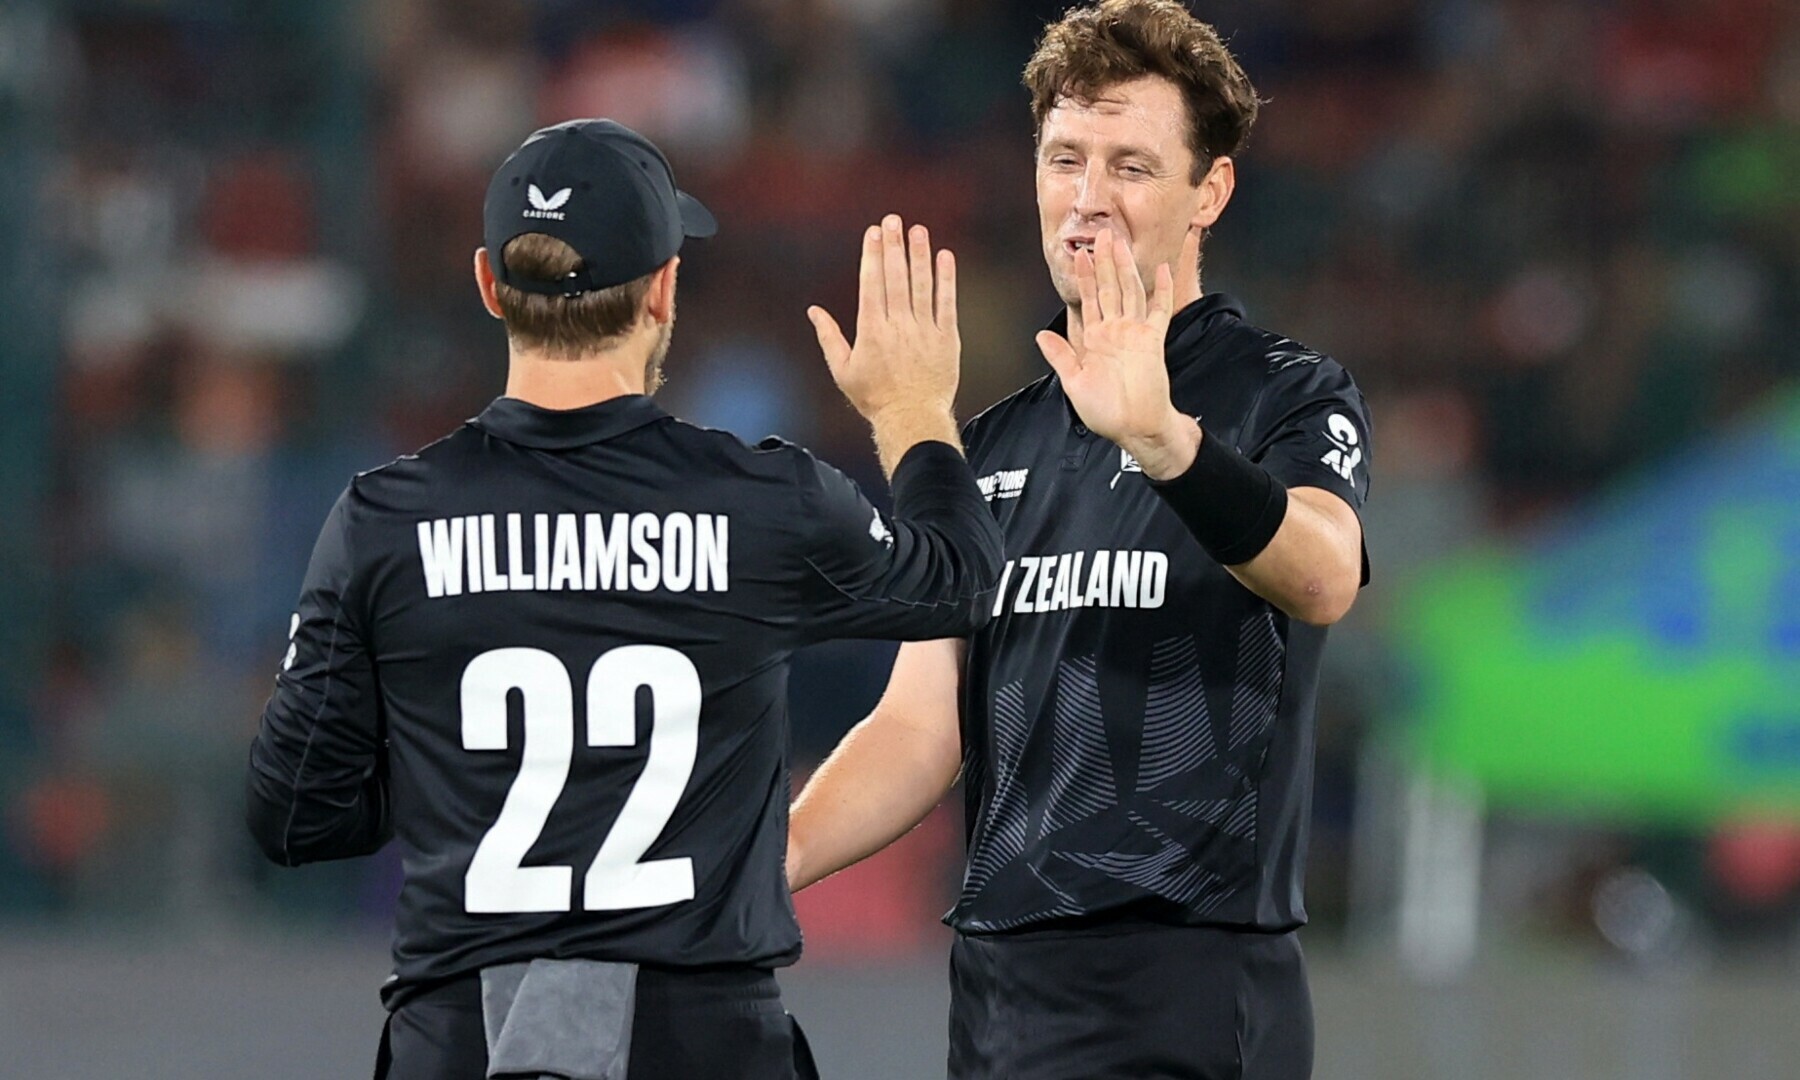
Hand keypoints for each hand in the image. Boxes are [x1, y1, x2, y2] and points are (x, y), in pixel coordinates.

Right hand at [808, 215, 959, 424]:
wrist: (912, 419)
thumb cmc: (874, 398)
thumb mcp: (843, 370)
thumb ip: (828, 337)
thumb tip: (813, 310)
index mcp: (871, 331)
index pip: (871, 284)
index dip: (872, 255)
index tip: (874, 232)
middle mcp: (898, 326)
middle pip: (895, 278)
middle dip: (893, 246)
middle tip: (893, 220)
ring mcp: (924, 331)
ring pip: (921, 286)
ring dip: (919, 255)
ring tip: (918, 230)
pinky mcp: (947, 339)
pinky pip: (947, 303)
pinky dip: (946, 279)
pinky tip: (944, 257)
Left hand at [1036, 228, 1200, 478]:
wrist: (1134, 427)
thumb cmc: (1105, 411)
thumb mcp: (1073, 383)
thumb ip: (1060, 357)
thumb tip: (1041, 336)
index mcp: (1094, 339)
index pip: (1089, 300)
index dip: (1084, 278)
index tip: (1078, 255)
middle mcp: (1115, 331)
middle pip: (1110, 288)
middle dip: (1104, 261)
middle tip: (1101, 234)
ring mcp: (1135, 333)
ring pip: (1130, 291)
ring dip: (1125, 267)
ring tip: (1119, 243)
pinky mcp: (1153, 340)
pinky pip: (1159, 310)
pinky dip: (1160, 289)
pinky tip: (1161, 269)